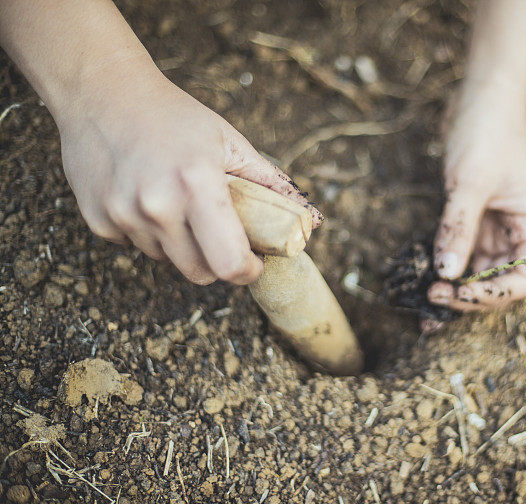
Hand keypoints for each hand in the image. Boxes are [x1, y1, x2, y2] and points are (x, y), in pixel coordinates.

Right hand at [57, 63, 320, 284]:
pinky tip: (145, 197)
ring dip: (181, 245)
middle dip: (218, 262)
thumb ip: (270, 184)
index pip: (229, 263)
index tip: (254, 261)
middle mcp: (157, 205)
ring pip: (167, 260)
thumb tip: (311, 221)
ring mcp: (122, 215)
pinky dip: (149, 233)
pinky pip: (136, 246)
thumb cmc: (175, 117)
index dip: (248, 270)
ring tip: (178, 203)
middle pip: (200, 273)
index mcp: (197, 184)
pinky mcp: (98, 221)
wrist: (102, 92)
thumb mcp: (229, 142)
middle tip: (222, 235)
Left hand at [427, 94, 525, 310]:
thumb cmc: (487, 132)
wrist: (479, 97)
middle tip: (432, 299)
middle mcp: (521, 234)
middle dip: (469, 296)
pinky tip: (424, 283)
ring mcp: (498, 230)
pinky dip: (445, 269)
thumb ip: (458, 229)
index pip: (524, 280)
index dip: (493, 294)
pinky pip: (461, 254)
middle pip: (500, 282)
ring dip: (454, 289)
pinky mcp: (475, 222)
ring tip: (424, 301)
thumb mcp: (471, 182)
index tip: (459, 295)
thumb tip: (446, 274)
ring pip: (478, 272)